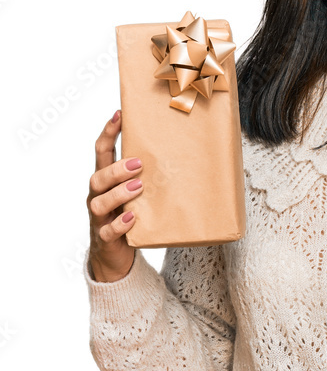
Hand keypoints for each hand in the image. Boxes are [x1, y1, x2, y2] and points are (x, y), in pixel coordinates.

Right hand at [86, 110, 140, 281]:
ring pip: (99, 201)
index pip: (102, 151)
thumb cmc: (132, 217)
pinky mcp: (105, 238)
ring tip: (138, 187)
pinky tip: (131, 218)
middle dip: (117, 168)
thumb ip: (151, 177)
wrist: (117, 255)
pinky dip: (119, 224)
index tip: (119, 114)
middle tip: (138, 164)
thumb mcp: (140, 195)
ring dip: (118, 193)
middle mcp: (98, 195)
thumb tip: (185, 155)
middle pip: (97, 176)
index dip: (108, 132)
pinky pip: (107, 230)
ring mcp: (99, 217)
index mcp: (106, 180)